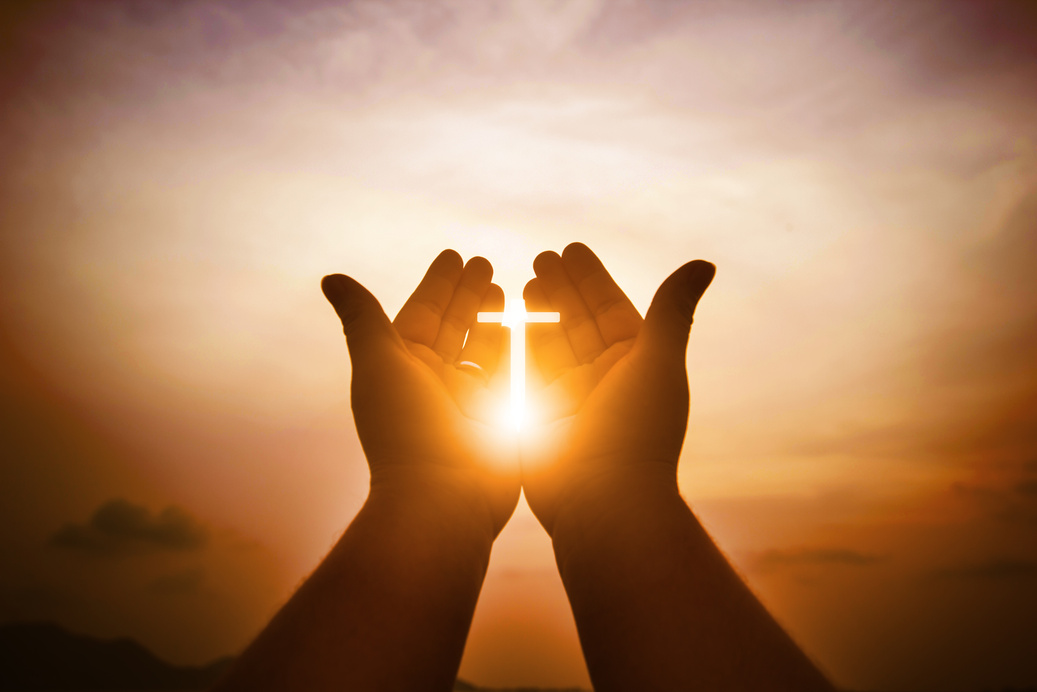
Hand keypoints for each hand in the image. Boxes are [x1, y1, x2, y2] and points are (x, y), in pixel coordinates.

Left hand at [322, 250, 518, 536]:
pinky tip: (526, 327)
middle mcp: (434, 382)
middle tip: (485, 262)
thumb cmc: (406, 430)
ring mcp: (467, 402)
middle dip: (468, 294)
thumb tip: (330, 277)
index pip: (422, 313)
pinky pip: (508, 375)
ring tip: (506, 287)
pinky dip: (515, 350)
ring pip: (481, 349)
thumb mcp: (379, 363)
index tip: (455, 255)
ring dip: (491, 318)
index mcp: (403, 367)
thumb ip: (362, 317)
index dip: (438, 284)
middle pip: (453, 326)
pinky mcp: (497, 420)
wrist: (443, 499)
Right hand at [521, 243, 714, 534]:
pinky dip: (517, 345)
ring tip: (523, 281)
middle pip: (579, 322)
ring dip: (539, 312)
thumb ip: (673, 309)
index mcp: (637, 365)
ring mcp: (571, 399)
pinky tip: (504, 320)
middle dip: (562, 289)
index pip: (612, 310)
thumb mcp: (658, 361)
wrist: (603, 503)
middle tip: (542, 257)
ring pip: (552, 343)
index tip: (571, 249)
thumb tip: (706, 263)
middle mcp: (604, 379)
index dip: (591, 279)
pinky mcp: (540, 418)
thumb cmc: (637, 432)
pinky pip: (526, 372)